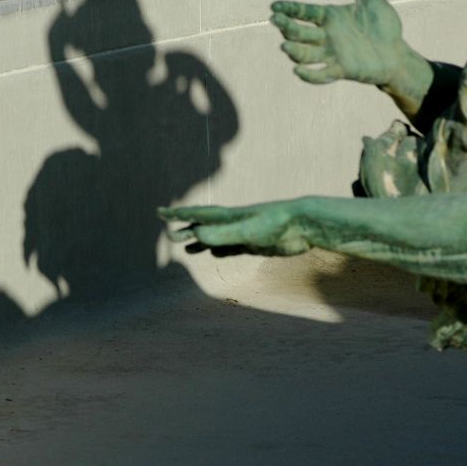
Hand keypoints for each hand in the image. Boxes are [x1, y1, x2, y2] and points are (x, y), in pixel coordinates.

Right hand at [159, 201, 309, 255]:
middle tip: (169, 234)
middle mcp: (234, 223)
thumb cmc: (279, 223)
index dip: (178, 214)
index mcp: (230, 217)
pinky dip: (219, 250)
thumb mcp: (248, 230)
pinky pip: (231, 247)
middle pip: (204, 227)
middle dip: (186, 230)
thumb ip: (223, 234)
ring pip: (215, 238)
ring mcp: (244, 233)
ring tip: (186, 247)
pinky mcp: (256, 244)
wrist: (305, 224)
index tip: (161, 212)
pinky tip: (214, 253)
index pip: (198, 214)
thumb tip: (197, 235)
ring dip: (200, 241)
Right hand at [270, 0, 429, 106]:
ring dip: (295, 51)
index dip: (289, 9)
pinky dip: (309, 75)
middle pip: (300, 32)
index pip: (304, 12)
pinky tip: (298, 71)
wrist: (396, 54)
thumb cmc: (383, 26)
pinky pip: (321, 74)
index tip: (274, 6)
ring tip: (284, 46)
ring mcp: (332, 55)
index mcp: (329, 17)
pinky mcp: (342, 71)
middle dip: (287, 27)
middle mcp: (326, 36)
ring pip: (306, 54)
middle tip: (274, 20)